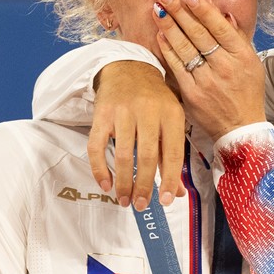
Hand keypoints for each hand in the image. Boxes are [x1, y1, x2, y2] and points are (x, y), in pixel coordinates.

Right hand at [89, 61, 185, 209]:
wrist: (129, 67)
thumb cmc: (155, 100)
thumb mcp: (171, 120)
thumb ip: (172, 155)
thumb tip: (177, 193)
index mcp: (171, 114)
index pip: (172, 153)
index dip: (170, 179)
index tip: (167, 201)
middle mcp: (148, 111)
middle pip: (146, 156)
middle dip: (144, 185)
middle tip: (142, 205)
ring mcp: (123, 112)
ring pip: (122, 154)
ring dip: (123, 182)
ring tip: (125, 199)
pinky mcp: (102, 113)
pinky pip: (97, 146)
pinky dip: (100, 168)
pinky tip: (105, 184)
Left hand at [153, 0, 266, 141]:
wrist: (241, 128)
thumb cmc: (247, 92)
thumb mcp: (251, 63)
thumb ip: (238, 37)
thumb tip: (224, 14)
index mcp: (242, 56)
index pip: (220, 27)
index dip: (202, 10)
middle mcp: (226, 67)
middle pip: (199, 33)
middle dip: (179, 11)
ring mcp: (208, 80)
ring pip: (185, 47)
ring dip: (169, 26)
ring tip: (157, 9)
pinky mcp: (192, 93)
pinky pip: (177, 66)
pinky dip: (168, 49)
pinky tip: (160, 35)